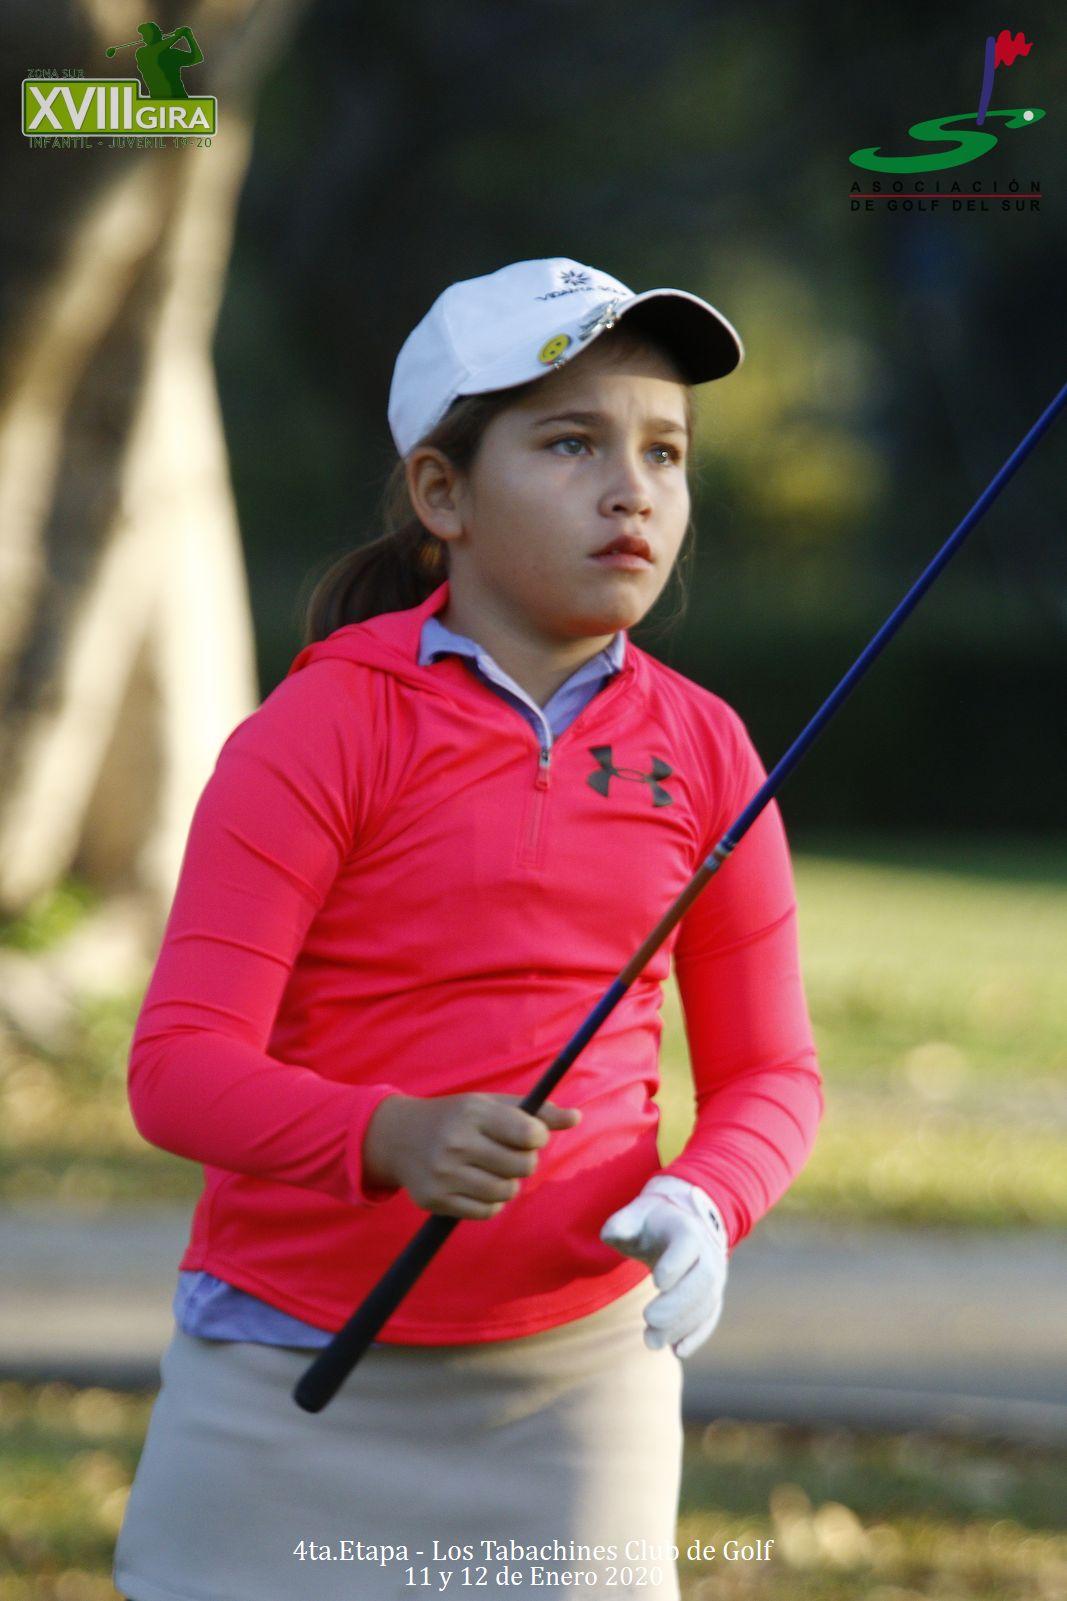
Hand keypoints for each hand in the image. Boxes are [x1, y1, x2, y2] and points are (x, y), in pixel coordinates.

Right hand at [363, 1092, 580, 1218]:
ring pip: (507, 1192)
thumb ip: (536, 1112)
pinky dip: (492, 1202)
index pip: (529, 1133)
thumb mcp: (491, 1105)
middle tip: (508, 1153)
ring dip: (508, 1184)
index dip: (537, 1137)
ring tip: (493, 1169)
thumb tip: (577, 1118)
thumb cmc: (457, 1117)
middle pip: (523, 1167)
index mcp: (473, 1113)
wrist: (399, 1137)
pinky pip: (487, 1212)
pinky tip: (478, 1185)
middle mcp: (457, 1143)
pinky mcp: (436, 1200)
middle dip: (524, 1161)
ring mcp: (444, 1174)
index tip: (529, 1135)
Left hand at [599, 1174, 728, 1358]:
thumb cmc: (651, 1222)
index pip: (689, 1243)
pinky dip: (697, 1336)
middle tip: (648, 1319)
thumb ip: (622, 1223)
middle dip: (678, 1303)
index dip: (676, 1264)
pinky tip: (678, 1351)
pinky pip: (711, 1317)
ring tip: (651, 1340)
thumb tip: (612, 1234)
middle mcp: (707, 1252)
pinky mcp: (713, 1295)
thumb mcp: (635, 1215)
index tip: (656, 1283)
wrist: (681, 1223)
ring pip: (707, 1302)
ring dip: (682, 1325)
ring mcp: (714, 1275)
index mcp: (686, 1228)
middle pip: (704, 1278)